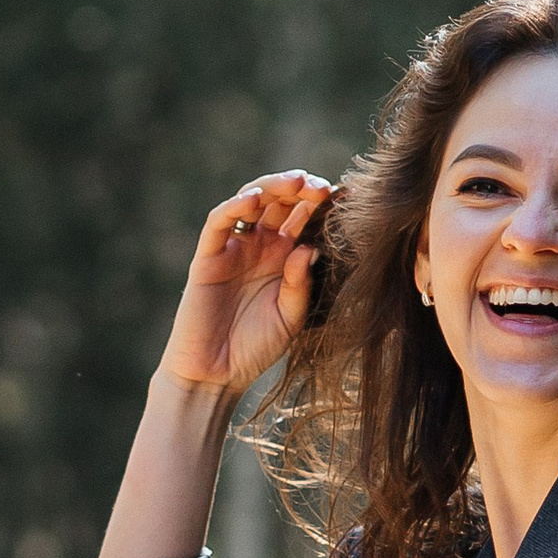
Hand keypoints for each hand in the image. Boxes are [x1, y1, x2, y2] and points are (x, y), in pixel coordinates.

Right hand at [157, 170, 335, 403]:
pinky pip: (219, 223)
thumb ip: (301, 283)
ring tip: (298, 182)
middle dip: (302, 190)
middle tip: (323, 187)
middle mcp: (260, 247)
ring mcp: (234, 249)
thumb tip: (310, 247)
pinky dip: (234, 206)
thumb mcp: (290, 316)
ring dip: (273, 187)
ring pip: (251, 202)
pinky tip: (254, 200)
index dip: (323, 206)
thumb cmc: (256, 348)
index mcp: (284, 257)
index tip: (349, 197)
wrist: (215, 375)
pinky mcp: (208, 257)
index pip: (304, 219)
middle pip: (280, 203)